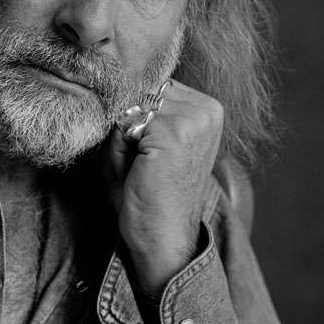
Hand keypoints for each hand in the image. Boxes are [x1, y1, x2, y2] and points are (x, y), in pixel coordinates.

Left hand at [102, 80, 222, 296]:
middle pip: (140, 93)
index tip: (152, 155)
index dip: (138, 119)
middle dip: (128, 127)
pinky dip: (118, 150)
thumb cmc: (152, 193)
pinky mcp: (174, 132)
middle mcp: (207, 109)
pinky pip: (124, 124)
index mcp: (208, 108)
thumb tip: (115, 84)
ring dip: (123, 138)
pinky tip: (138, 173)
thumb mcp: (148, 141)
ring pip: (130, 107)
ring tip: (141, 169)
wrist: (163, 239)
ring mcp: (193, 119)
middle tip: (144, 166)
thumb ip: (138, 108)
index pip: (153, 87)